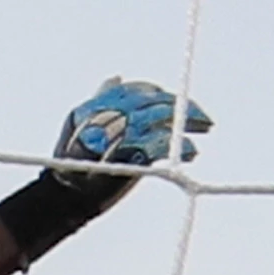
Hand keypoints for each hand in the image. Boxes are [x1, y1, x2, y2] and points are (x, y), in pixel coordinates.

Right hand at [53, 79, 210, 184]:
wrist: (68, 197)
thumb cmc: (76, 165)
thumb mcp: (82, 125)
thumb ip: (102, 100)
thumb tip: (117, 78)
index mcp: (99, 104)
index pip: (138, 90)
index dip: (161, 94)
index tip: (177, 102)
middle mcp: (109, 114)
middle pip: (154, 101)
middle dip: (183, 106)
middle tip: (203, 116)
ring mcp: (120, 132)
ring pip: (162, 118)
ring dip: (189, 121)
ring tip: (205, 127)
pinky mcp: (130, 155)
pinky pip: (163, 145)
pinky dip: (180, 147)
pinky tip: (193, 153)